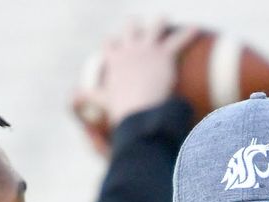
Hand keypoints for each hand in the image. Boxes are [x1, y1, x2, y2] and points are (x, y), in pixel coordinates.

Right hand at [73, 21, 199, 154]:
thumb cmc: (120, 112)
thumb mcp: (100, 102)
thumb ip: (87, 97)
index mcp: (114, 61)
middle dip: (134, 26)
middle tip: (137, 26)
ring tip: (164, 19)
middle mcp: (129, 50)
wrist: (138, 114)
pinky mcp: (164, 54)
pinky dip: (188, 33)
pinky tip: (196, 29)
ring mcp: (147, 49)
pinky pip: (179, 40)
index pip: (110, 44)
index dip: (112, 43)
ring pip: (155, 27)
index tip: (115, 42)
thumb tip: (72, 97)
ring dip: (160, 22)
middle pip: (130, 29)